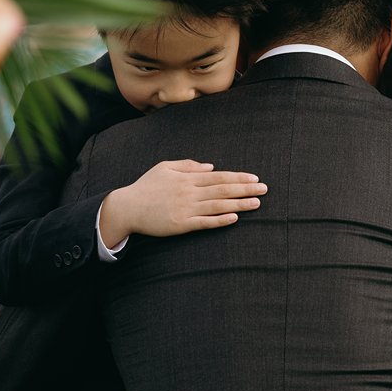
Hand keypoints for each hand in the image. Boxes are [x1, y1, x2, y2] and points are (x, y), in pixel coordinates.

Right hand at [99, 161, 267, 244]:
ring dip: (239, 204)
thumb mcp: (164, 168)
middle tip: (264, 189)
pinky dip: (220, 220)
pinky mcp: (181, 224)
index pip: (219, 177)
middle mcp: (189, 192)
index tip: (254, 178)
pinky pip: (205, 222)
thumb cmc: (146, 187)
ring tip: (256, 204)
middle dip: (245, 189)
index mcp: (187, 178)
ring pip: (218, 205)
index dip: (238, 177)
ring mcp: (186, 209)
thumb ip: (188, 166)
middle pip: (223, 189)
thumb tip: (210, 167)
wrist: (127, 207)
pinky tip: (234, 218)